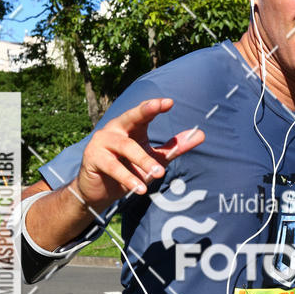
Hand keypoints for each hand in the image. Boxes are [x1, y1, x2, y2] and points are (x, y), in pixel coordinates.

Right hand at [75, 98, 204, 209]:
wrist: (100, 191)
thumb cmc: (129, 169)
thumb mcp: (155, 159)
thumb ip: (175, 147)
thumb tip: (201, 135)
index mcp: (130, 125)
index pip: (143, 112)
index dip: (154, 106)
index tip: (170, 102)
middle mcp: (115, 128)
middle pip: (130, 117)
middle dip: (144, 111)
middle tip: (158, 106)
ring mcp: (102, 142)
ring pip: (125, 147)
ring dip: (143, 160)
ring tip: (159, 174)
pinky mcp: (93, 158)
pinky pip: (112, 167)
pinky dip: (127, 178)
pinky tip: (140, 188)